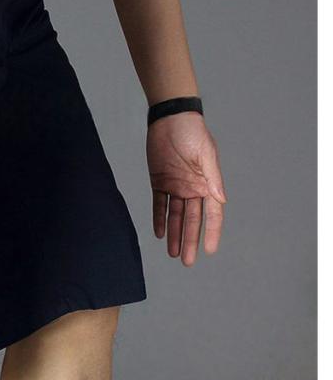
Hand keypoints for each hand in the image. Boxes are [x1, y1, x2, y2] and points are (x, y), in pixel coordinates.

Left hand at [146, 112, 225, 265]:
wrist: (169, 118)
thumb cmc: (192, 132)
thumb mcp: (206, 154)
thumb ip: (212, 177)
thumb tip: (221, 199)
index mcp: (207, 184)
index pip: (212, 214)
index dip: (211, 232)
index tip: (210, 251)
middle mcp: (192, 188)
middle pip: (192, 220)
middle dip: (190, 240)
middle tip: (187, 261)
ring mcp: (175, 186)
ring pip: (175, 216)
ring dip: (174, 234)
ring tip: (173, 253)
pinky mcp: (159, 180)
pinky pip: (159, 203)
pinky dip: (159, 218)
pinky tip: (159, 233)